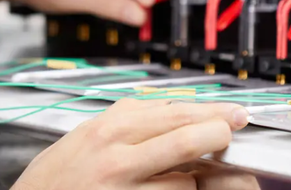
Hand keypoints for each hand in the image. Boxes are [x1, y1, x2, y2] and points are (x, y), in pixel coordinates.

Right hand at [12, 98, 249, 189]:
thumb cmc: (56, 175)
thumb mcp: (88, 133)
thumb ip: (128, 119)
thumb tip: (171, 109)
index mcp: (110, 128)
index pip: (174, 111)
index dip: (212, 111)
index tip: (233, 112)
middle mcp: (118, 156)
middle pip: (186, 138)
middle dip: (218, 134)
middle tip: (230, 133)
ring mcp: (125, 188)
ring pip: (185, 179)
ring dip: (192, 178)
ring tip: (179, 176)